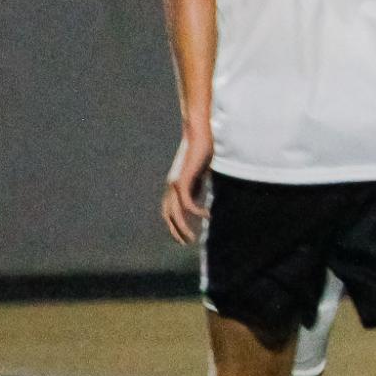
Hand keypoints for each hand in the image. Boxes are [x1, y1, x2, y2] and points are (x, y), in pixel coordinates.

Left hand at [162, 126, 212, 243]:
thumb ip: (198, 185)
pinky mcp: (182, 180)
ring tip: (192, 238)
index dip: (175, 223)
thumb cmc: (204, 148)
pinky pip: (187, 203)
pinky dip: (196, 212)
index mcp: (175, 184)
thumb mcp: (202, 172)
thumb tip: (199, 199)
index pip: (170, 209)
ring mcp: (175, 183)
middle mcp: (171, 186)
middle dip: (175, 231)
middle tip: (186, 243)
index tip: (186, 234)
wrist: (200, 132)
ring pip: (175, 213)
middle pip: (168, 215)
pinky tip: (207, 216)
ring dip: (182, 227)